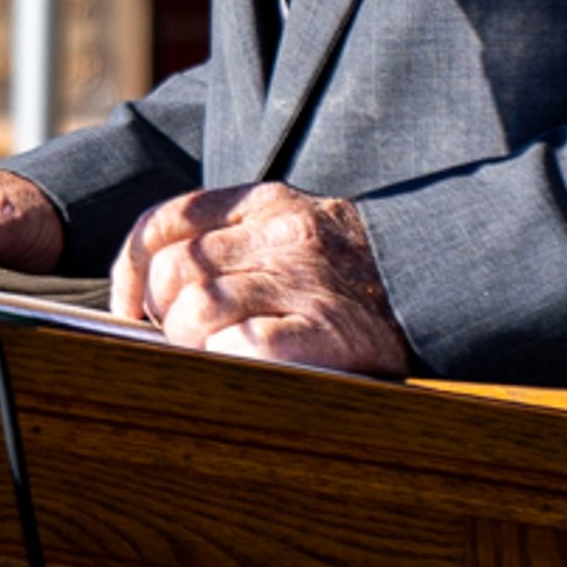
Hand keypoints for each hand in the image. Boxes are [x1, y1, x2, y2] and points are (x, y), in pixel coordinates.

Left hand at [111, 184, 412, 374]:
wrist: (435, 284)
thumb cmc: (351, 272)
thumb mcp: (291, 230)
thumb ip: (232, 241)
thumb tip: (156, 289)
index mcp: (264, 203)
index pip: (165, 222)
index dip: (131, 269)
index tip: (131, 305)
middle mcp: (279, 234)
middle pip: (175, 269)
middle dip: (160, 313)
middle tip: (176, 338)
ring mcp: (303, 281)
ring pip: (200, 306)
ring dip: (188, 340)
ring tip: (207, 353)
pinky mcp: (326, 330)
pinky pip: (249, 344)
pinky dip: (227, 359)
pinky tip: (236, 363)